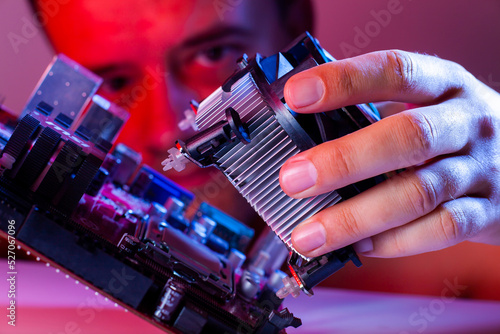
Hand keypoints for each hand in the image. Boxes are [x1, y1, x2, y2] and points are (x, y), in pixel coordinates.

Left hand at [279, 50, 499, 257]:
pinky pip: (439, 230)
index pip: (393, 71)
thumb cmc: (453, 130)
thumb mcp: (425, 104)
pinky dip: (393, 241)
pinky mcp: (487, 211)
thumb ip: (373, 113)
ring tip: (309, 234)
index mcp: (443, 85)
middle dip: (344, 160)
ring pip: (419, 193)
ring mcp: (480, 168)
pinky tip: (358, 245)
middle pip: (407, 137)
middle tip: (293, 179)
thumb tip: (301, 128)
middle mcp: (465, 122)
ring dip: (356, 216)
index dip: (344, 81)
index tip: (296, 95)